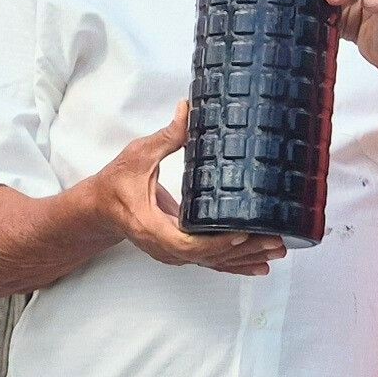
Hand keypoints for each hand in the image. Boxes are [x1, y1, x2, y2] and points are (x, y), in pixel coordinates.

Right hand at [92, 106, 284, 274]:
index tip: (240, 233)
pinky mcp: (180, 250)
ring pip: (213, 262)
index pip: (186, 244)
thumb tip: (188, 110)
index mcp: (151, 226)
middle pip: (208, 256)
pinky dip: (236, 264)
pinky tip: (258, 266)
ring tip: (277, 251)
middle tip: (275, 241)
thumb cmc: (115, 184)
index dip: (215, 242)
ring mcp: (173, 252)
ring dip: (246, 258)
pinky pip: (210, 261)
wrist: (100, 208)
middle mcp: (164, 246)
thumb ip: (167, 137)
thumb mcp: (138, 155)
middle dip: (244, 251)